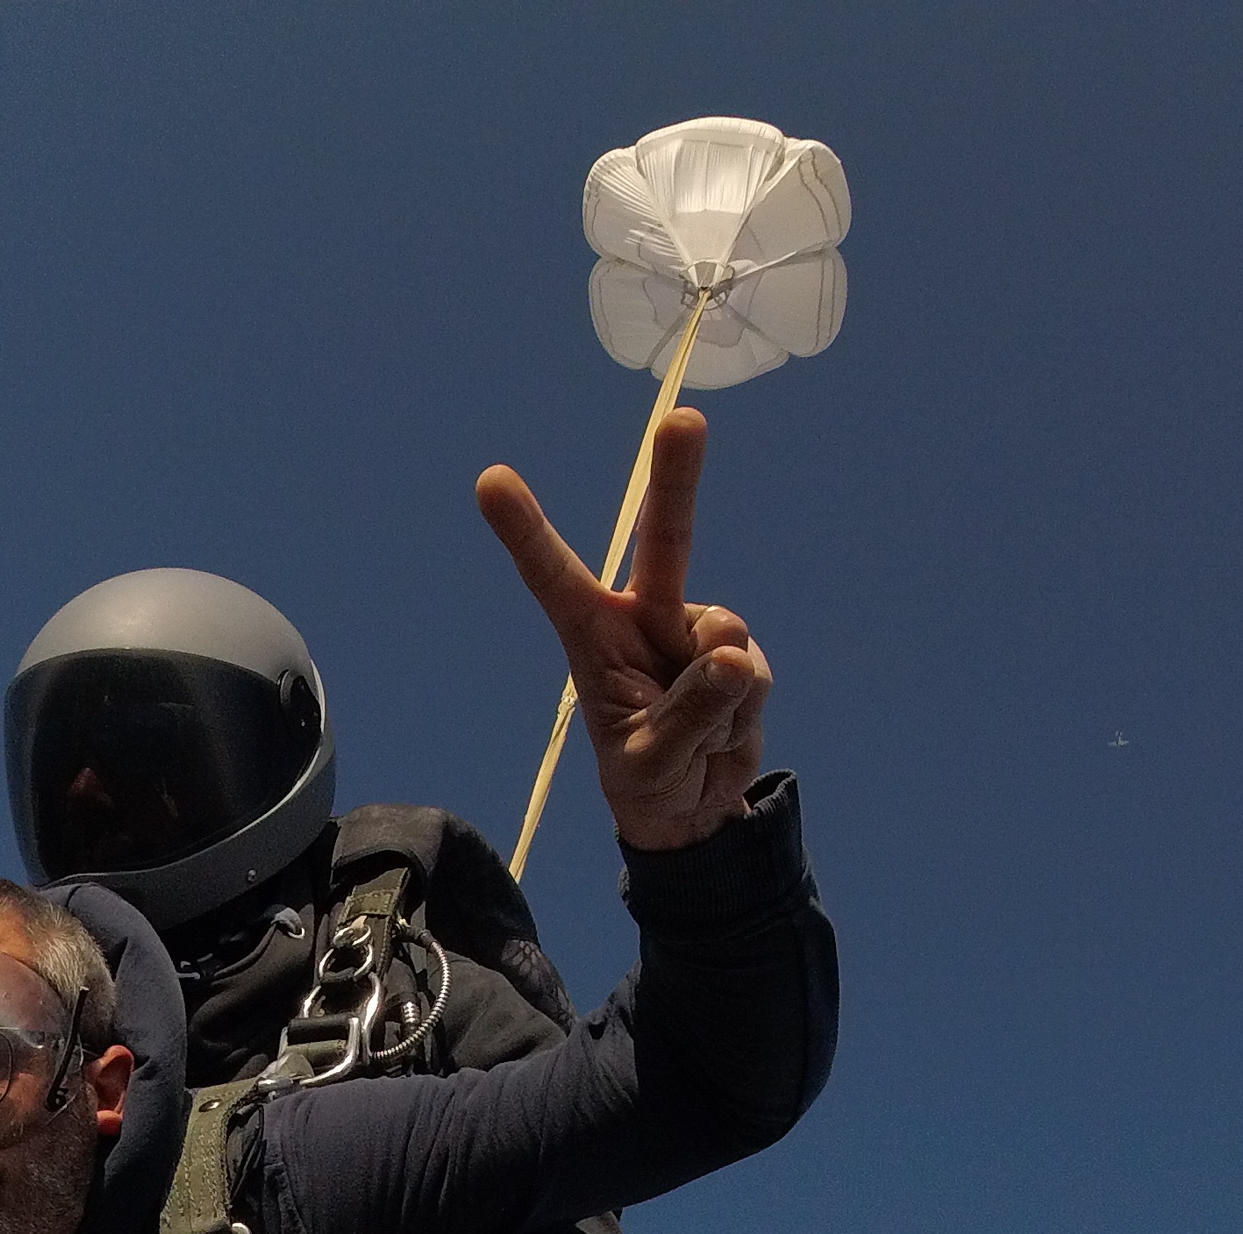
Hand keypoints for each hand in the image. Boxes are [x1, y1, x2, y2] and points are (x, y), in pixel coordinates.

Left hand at [477, 408, 770, 852]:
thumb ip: (687, 716)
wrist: (693, 805)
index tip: (491, 481)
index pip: (555, 579)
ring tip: (696, 736)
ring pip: (724, 634)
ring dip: (720, 698)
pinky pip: (752, 673)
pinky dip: (743, 712)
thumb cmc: (646, 779)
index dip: (526, 532)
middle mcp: (644, 618)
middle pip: (664, 541)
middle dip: (676, 478)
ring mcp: (694, 630)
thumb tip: (732, 657)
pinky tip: (723, 729)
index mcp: (593, 637)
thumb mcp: (651, 764)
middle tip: (683, 419)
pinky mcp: (737, 651)